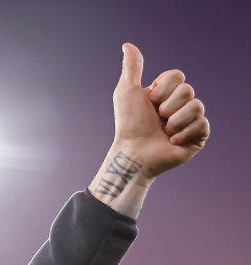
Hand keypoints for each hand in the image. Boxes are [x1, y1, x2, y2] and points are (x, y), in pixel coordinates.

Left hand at [112, 43, 208, 179]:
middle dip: (168, 105)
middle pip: (188, 90)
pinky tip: (172, 141)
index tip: (150, 100)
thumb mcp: (127, 91)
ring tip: (164, 132)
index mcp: (165, 93)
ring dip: (175, 120)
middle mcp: (179, 105)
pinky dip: (184, 133)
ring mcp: (190, 121)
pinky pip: (203, 124)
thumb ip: (132, 68)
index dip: (164, 88)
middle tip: (157, 118)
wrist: (134, 153)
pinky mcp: (198, 137)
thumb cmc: (128, 124)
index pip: (178, 76)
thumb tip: (128, 45)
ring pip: (197, 106)